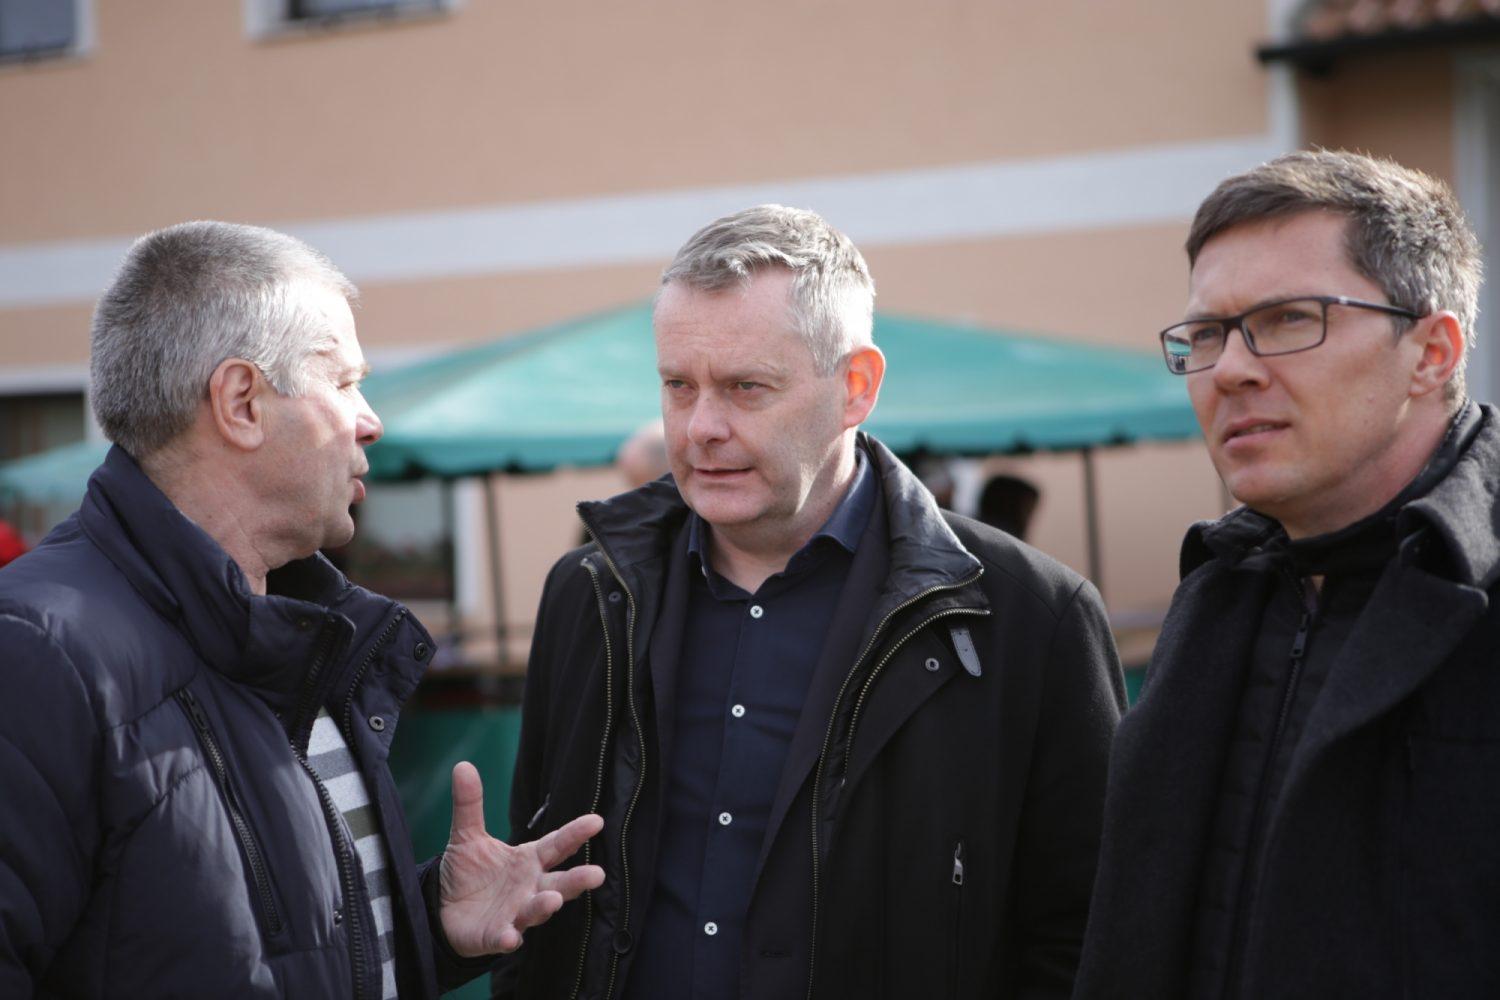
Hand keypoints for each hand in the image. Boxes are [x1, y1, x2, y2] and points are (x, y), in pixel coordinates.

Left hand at [438, 761, 604, 956]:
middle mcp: (529, 887)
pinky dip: (508, 938)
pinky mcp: (495, 936)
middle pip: (559, 882)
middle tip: (597, 874)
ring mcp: (515, 913)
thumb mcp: (467, 835)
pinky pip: (504, 938)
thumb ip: (470, 804)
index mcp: (528, 860)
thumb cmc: (468, 872)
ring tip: (553, 899)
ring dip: (545, 906)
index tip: (596, 822)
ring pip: (536, 910)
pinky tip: (510, 938)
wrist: (444, 910)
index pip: (557, 845)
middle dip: (578, 880)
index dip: (575, 834)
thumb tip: (463, 765)